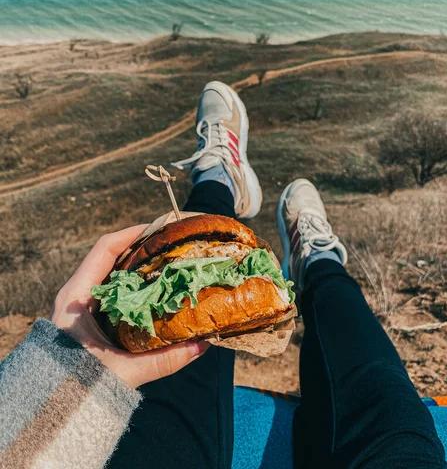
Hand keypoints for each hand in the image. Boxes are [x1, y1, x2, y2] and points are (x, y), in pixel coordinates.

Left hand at [50, 225, 208, 387]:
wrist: (52, 410)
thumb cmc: (78, 386)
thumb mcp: (122, 372)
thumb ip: (162, 361)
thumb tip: (202, 345)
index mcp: (76, 297)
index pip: (104, 249)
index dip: (132, 233)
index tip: (160, 227)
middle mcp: (78, 295)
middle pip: (113, 257)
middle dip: (144, 248)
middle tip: (174, 245)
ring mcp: (83, 305)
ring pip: (115, 274)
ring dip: (142, 267)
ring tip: (171, 263)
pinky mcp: (91, 318)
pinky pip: (116, 292)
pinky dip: (137, 286)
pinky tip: (158, 291)